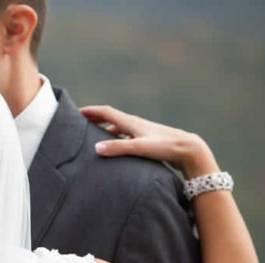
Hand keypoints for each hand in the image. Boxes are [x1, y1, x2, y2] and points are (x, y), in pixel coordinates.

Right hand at [80, 105, 219, 178]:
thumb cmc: (165, 146)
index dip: (91, 111)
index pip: (106, 112)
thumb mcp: (139, 148)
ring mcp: (141, 132)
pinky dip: (116, 139)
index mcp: (131, 122)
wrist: (188, 149)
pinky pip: (126, 137)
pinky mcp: (147, 141)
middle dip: (95, 119)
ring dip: (105, 130)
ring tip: (94, 137)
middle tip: (81, 123)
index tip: (76, 111)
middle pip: (111, 119)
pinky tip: (116, 148)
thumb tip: (96, 148)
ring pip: (118, 129)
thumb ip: (118, 148)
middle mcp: (135, 125)